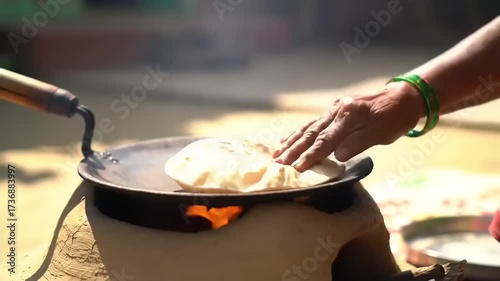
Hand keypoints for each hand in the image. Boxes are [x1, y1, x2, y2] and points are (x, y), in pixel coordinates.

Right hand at [273, 81, 425, 170]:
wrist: (401, 98)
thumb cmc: (394, 118)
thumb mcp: (382, 133)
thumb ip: (358, 143)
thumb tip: (337, 155)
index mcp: (349, 115)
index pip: (326, 140)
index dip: (311, 155)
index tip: (297, 168)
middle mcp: (336, 110)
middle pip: (311, 134)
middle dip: (294, 150)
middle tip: (278, 163)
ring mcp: (332, 109)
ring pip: (307, 128)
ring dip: (291, 142)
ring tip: (276, 154)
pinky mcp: (331, 111)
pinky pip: (311, 124)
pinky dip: (297, 133)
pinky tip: (285, 140)